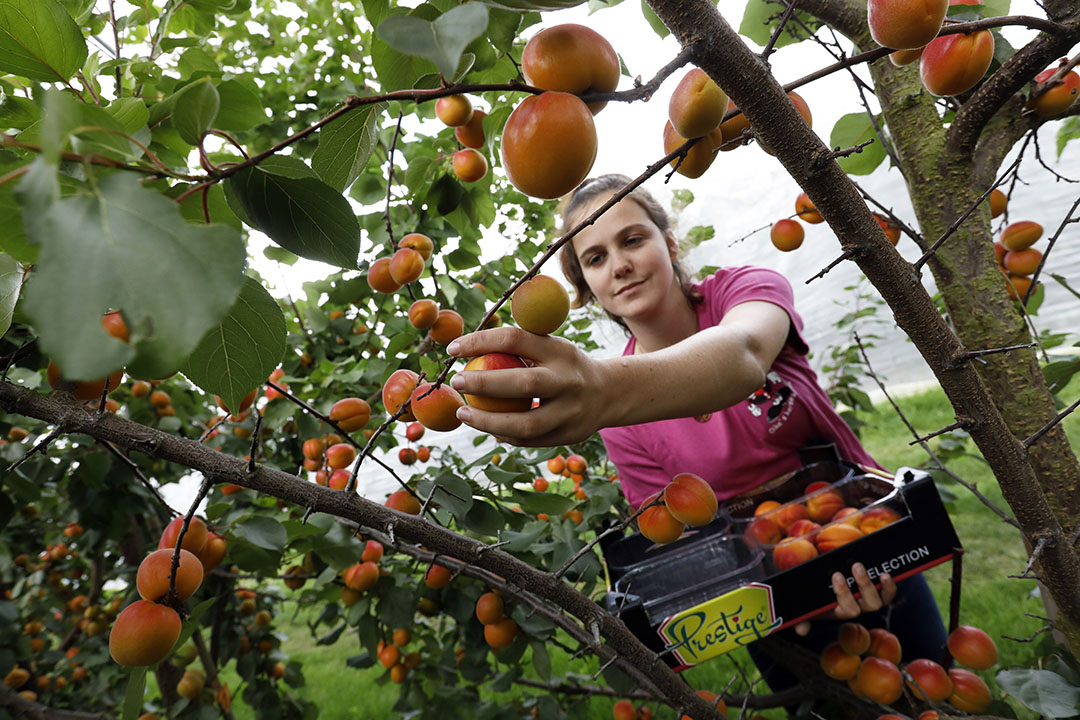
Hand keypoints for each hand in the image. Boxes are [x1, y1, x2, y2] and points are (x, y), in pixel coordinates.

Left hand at [446, 327, 609, 445]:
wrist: (608, 392)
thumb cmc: (563, 365)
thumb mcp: (549, 346)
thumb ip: (517, 345)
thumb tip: (466, 346)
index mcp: (560, 350)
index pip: (516, 339)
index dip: (481, 341)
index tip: (454, 349)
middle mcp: (568, 380)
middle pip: (524, 384)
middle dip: (485, 383)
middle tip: (457, 380)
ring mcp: (571, 411)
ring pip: (527, 423)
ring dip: (489, 421)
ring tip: (464, 413)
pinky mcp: (569, 435)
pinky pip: (530, 440)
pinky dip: (505, 434)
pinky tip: (487, 427)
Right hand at [794, 563, 896, 635]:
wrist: (826, 580)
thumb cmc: (815, 594)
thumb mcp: (807, 605)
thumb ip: (803, 617)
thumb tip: (801, 629)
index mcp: (840, 610)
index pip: (847, 609)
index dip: (844, 594)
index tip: (836, 575)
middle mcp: (857, 607)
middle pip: (866, 606)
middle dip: (863, 586)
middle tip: (855, 567)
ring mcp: (868, 600)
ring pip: (877, 601)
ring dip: (873, 584)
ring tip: (863, 566)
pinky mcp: (879, 592)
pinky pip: (888, 594)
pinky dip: (889, 586)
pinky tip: (885, 574)